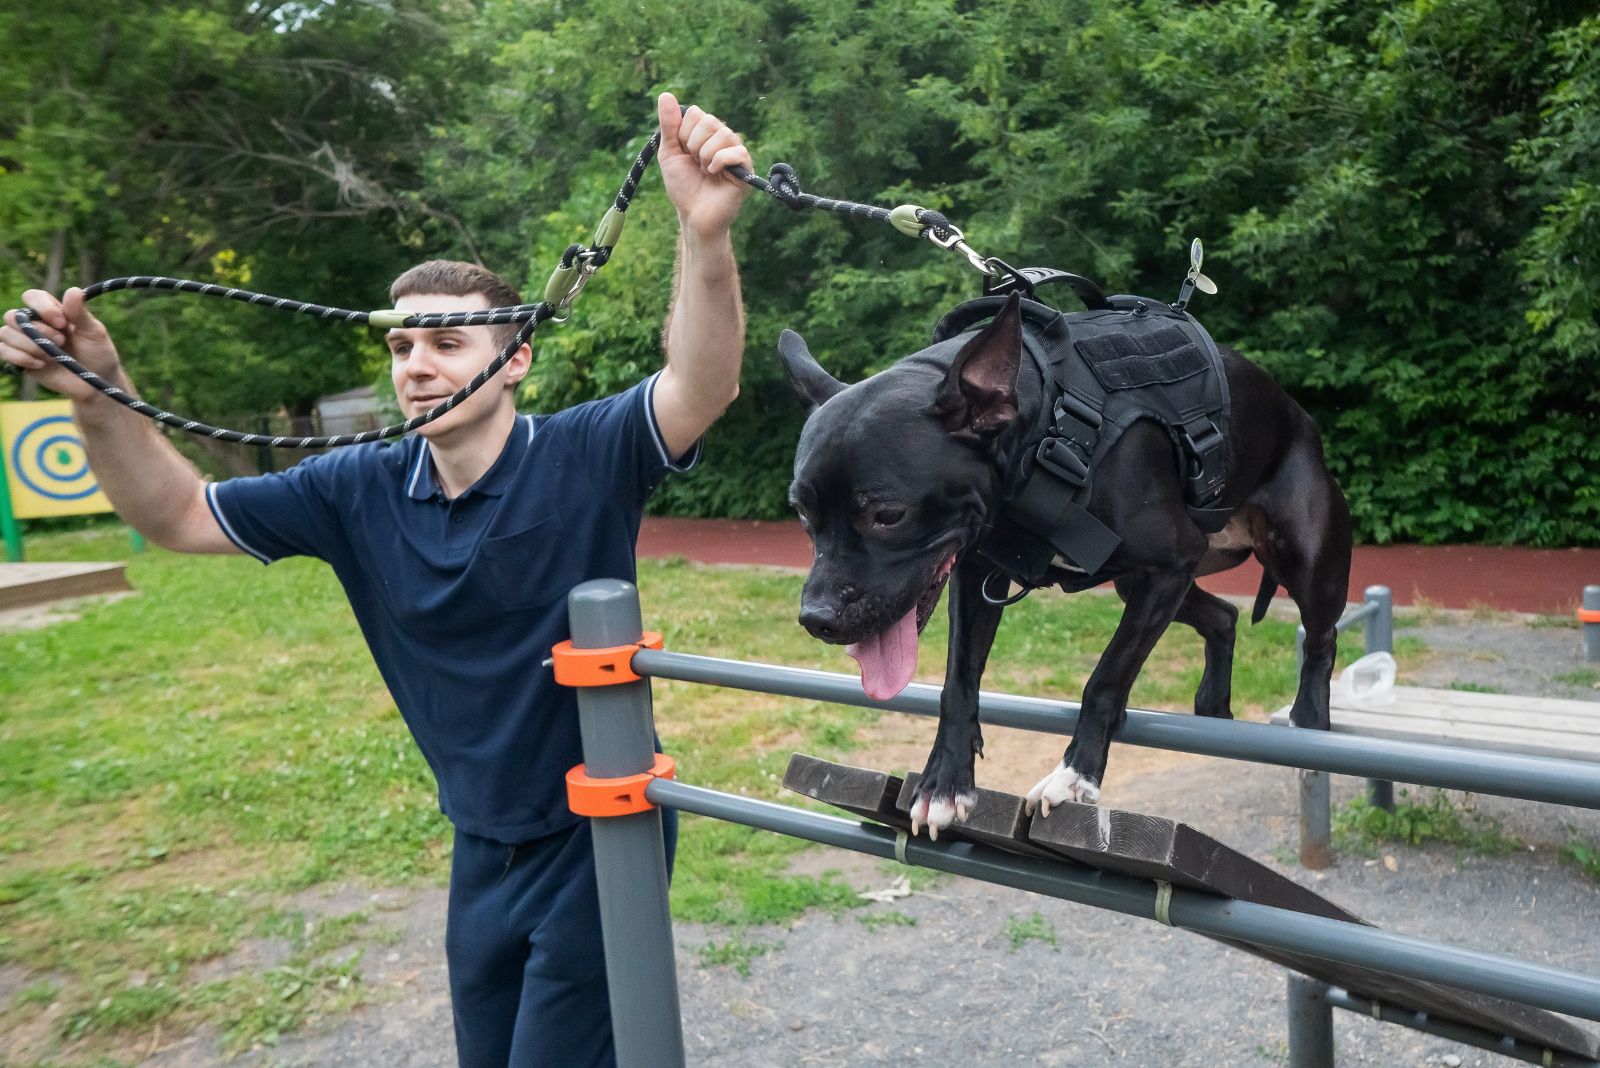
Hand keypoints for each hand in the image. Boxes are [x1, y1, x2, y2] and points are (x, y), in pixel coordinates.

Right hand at [1, 288, 122, 401]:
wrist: (96, 382)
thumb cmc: (97, 353)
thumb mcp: (93, 332)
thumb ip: (80, 313)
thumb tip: (72, 290)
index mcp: (51, 311)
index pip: (32, 297)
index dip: (42, 307)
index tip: (62, 322)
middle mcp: (33, 323)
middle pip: (14, 316)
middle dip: (38, 330)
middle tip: (62, 341)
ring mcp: (24, 341)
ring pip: (6, 333)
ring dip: (30, 345)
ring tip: (53, 356)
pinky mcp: (19, 360)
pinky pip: (2, 350)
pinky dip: (20, 356)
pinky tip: (41, 364)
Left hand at [656, 92, 752, 240]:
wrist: (693, 214)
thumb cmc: (683, 186)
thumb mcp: (670, 153)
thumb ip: (669, 125)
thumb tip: (665, 94)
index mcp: (705, 132)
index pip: (694, 113)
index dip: (683, 134)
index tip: (684, 153)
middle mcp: (723, 138)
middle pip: (708, 120)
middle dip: (694, 145)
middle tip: (695, 164)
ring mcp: (735, 151)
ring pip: (722, 134)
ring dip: (705, 156)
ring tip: (705, 171)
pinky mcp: (745, 167)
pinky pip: (734, 151)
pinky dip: (718, 162)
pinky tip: (714, 174)